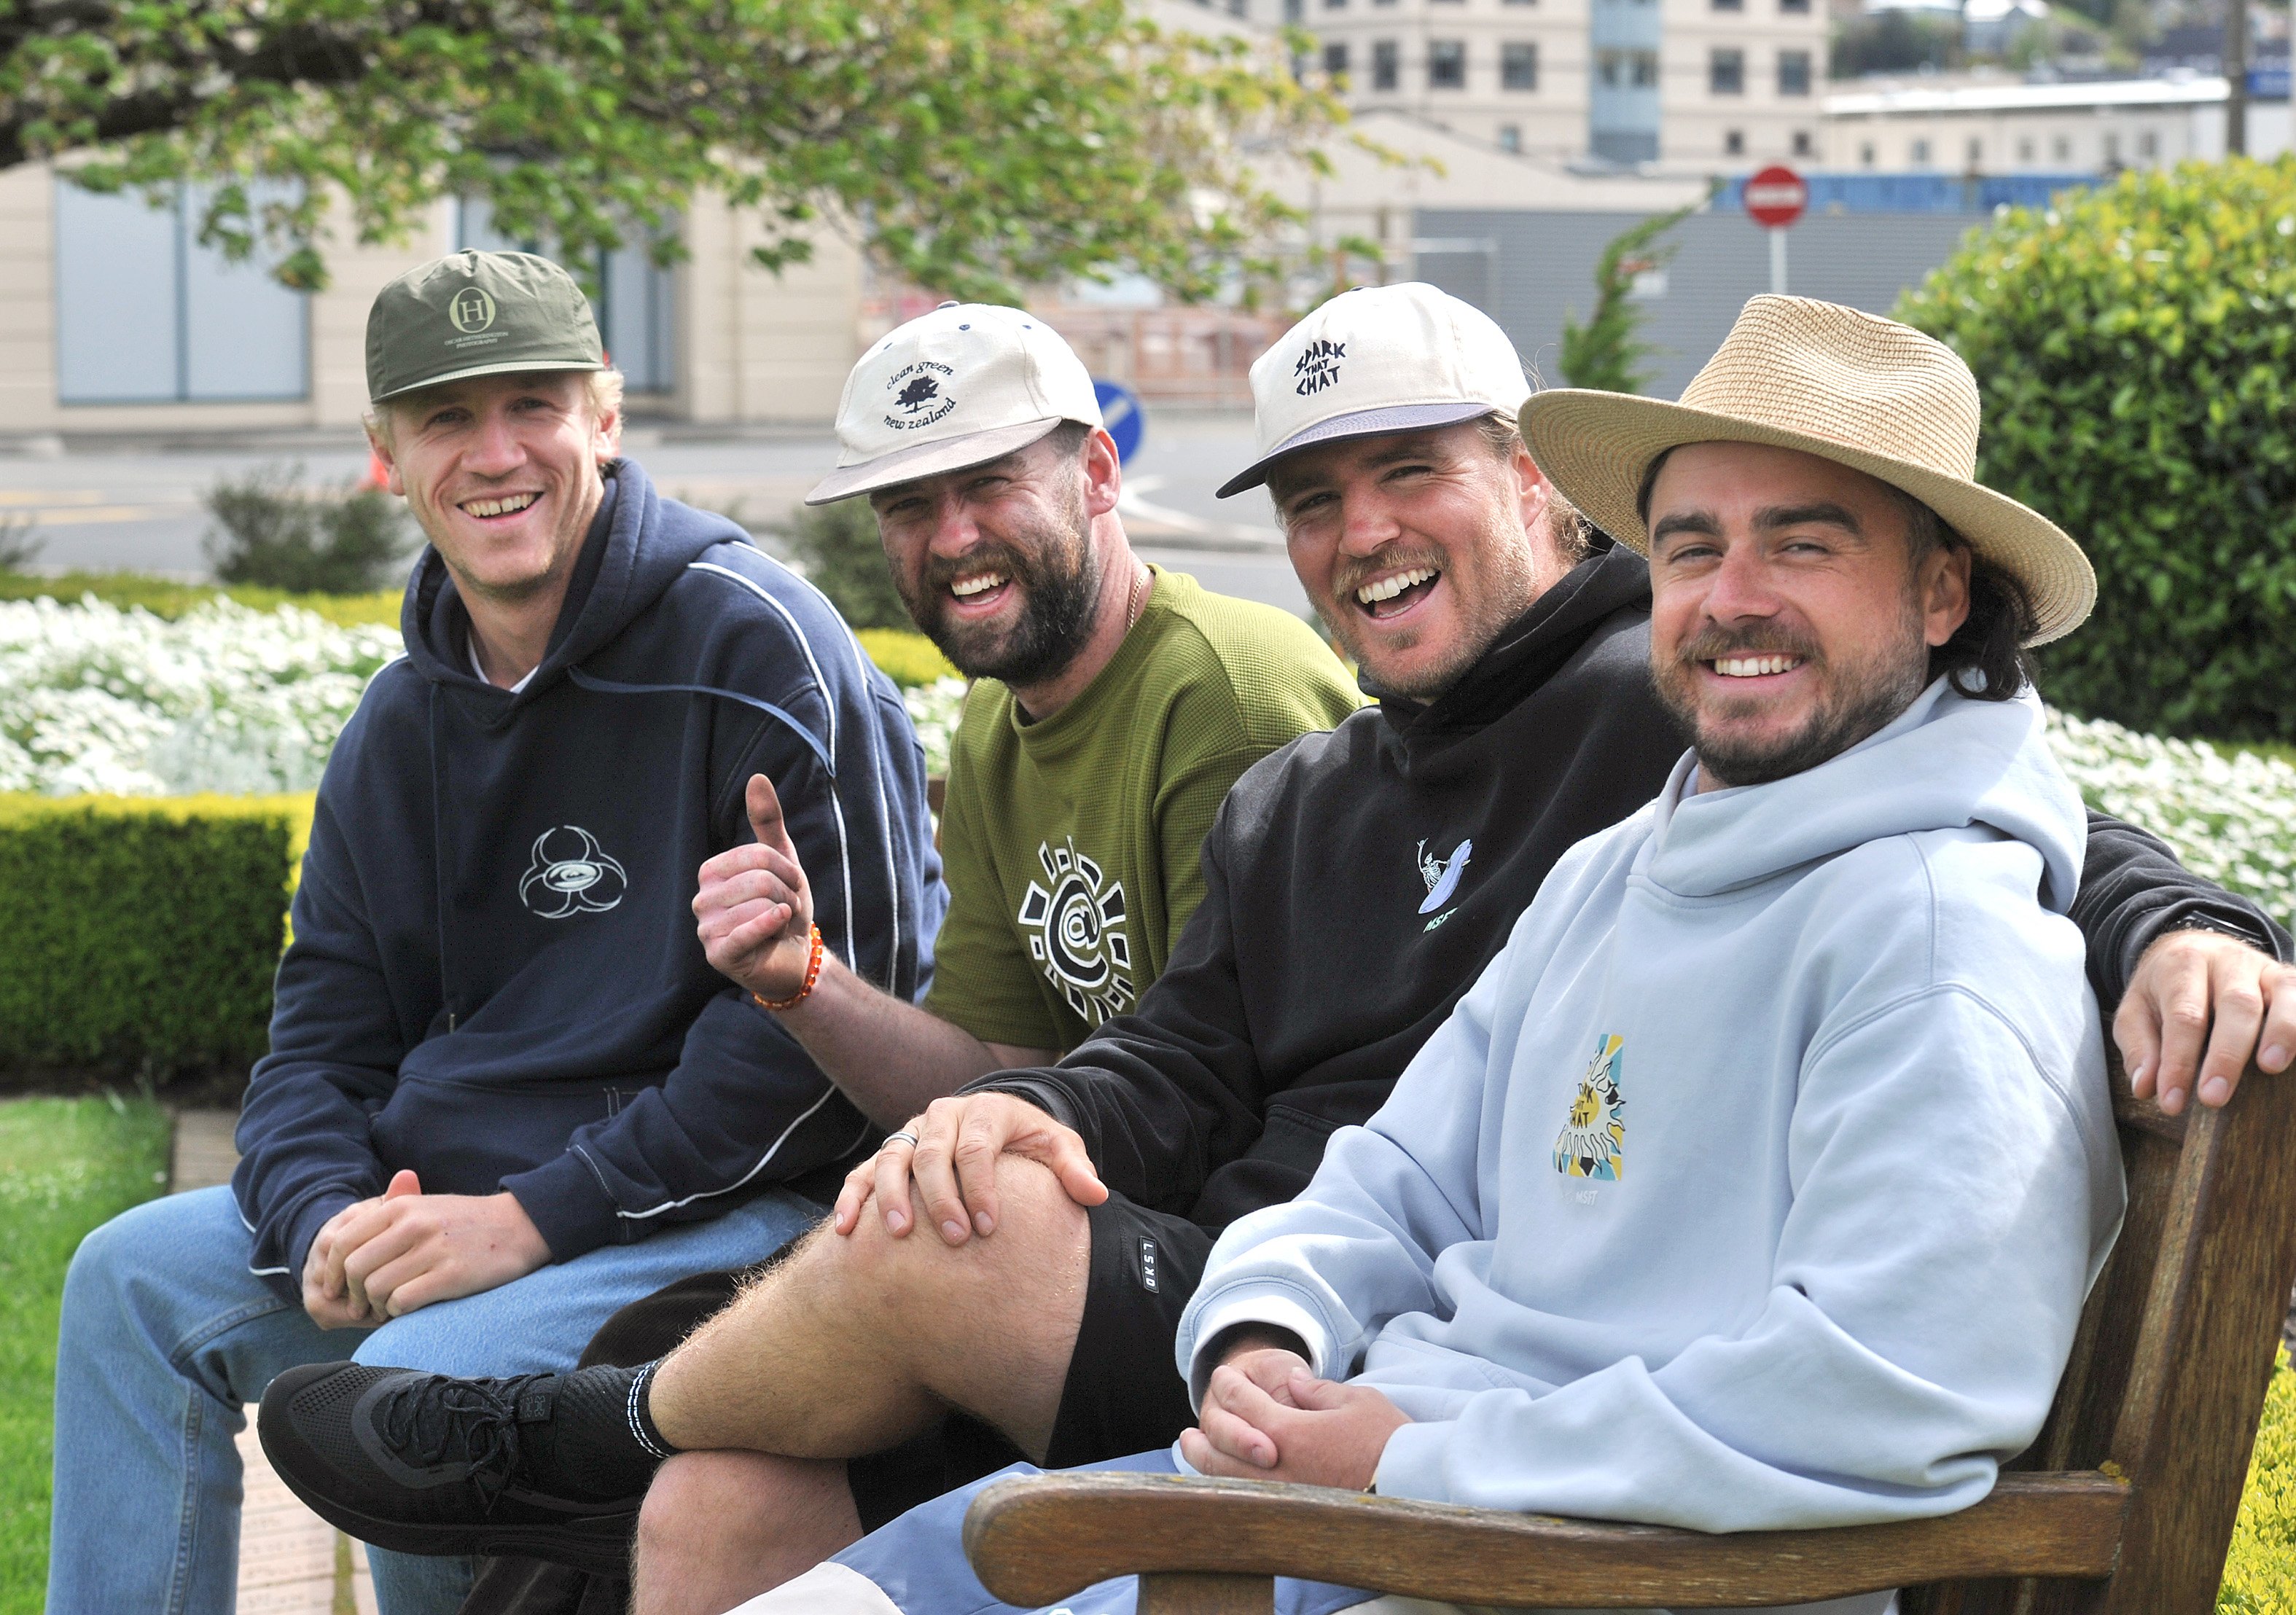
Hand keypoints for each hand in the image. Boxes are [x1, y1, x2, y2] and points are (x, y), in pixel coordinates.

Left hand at [304, 1170, 551, 1323]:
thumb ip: (386, 1219)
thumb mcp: (425, 1206)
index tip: (335, 1288)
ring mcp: (432, 1250)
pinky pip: (402, 1301)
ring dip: (376, 1306)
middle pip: (354, 1269)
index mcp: (401, 1206)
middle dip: (352, 1294)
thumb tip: (339, 1248)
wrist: (520, 1226)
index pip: (343, 1241)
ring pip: (375, 1288)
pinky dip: (397, 1312)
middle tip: (360, 1307)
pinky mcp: (450, 1275)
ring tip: (386, 1309)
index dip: (331, 1271)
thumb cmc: (467, 1222)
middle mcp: (412, 1225)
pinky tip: (408, 1309)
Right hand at [694, 774, 818, 1002]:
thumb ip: (767, 820)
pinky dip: (772, 926)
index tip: (788, 887)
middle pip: (760, 880)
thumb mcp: (782, 860)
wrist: (795, 957)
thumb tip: (757, 777)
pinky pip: (748, 931)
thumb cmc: (784, 907)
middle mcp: (702, 899)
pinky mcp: (718, 954)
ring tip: (778, 926)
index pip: (757, 855)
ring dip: (784, 915)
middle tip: (785, 910)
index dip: (786, 871)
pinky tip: (779, 928)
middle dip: (787, 895)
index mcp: (711, 872)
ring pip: (760, 905)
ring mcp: (706, 928)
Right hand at [831, 1093, 1107, 1243]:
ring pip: (893, 1158)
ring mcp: (912, 1132)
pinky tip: (845, 1229)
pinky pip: (865, 1170)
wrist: (998, 1123)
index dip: (981, 1187)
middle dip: (941, 1198)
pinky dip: (853, 1196)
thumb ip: (1074, 1168)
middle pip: (933, 1154)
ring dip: (891, 1195)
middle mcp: (943, 1116)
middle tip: (956, 1239)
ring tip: (899, 1233)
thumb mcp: (1057, 1146)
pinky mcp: (891, 1150)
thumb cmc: (1029, 1143)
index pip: (978, 1148)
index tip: (989, 1227)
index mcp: (986, 1110)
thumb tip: (1097, 1195)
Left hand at [1180, 1347, 1408, 1490]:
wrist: (1413, 1484)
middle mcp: (1278, 1468)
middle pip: (1223, 1446)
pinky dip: (1226, 1488)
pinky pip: (1247, 1500)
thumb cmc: (1388, 1439)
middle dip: (1205, 1429)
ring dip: (1204, 1462)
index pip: (1244, 1404)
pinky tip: (1221, 1481)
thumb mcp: (1356, 1400)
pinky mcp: (1295, 1514)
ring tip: (1191, 1449)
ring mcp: (1284, 1495)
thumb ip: (1317, 1391)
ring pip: (1228, 1480)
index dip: (1230, 1386)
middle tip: (1192, 1423)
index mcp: (1291, 1431)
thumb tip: (1291, 1384)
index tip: (1224, 1375)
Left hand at [2118, 929, 2295, 1114]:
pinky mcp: (2288, 978)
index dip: (2178, 1062)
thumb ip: (2139, 1047)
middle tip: (2213, 1098)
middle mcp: (2227, 961)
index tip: (2173, 1103)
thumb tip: (2145, 1087)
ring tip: (2270, 1068)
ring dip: (2281, 1031)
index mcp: (2183, 964)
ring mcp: (2264, 967)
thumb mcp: (2136, 1011)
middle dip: (2226, 1055)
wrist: (2191, 946)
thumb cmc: (2164, 990)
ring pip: (2283, 992)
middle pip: (2235, 1004)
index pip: (2183, 1017)